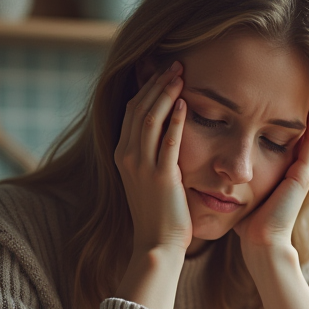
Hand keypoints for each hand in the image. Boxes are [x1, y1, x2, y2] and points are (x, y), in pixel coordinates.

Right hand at [113, 61, 190, 255]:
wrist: (157, 244)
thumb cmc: (159, 214)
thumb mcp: (149, 179)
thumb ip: (153, 154)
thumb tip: (167, 132)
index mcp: (123, 155)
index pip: (132, 110)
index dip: (147, 88)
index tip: (164, 72)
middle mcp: (127, 157)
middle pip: (138, 108)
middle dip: (157, 83)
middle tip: (176, 63)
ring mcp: (142, 167)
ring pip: (150, 118)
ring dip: (165, 93)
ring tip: (180, 74)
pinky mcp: (161, 178)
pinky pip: (168, 141)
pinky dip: (176, 120)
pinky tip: (186, 103)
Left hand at [236, 95, 308, 308]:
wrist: (260, 243)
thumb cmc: (246, 223)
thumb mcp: (238, 190)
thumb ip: (232, 175)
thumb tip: (212, 164)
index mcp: (278, 169)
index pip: (278, 134)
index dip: (278, 112)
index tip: (271, 89)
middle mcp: (293, 167)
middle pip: (295, 128)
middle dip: (295, 104)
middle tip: (298, 77)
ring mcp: (300, 169)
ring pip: (306, 130)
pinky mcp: (302, 173)